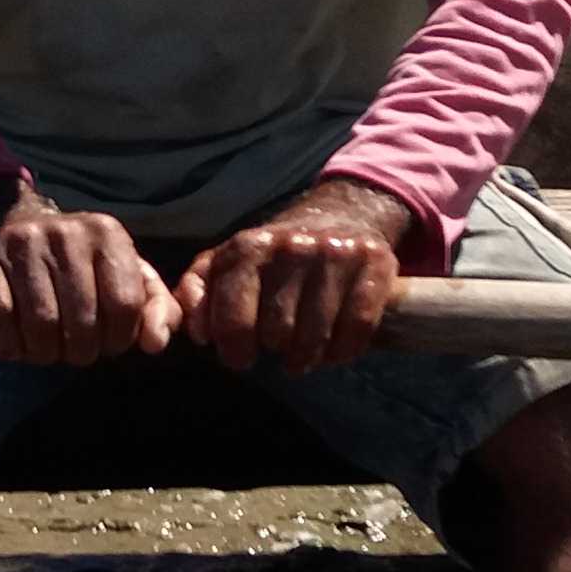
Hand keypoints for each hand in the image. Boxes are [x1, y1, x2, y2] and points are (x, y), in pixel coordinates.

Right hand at [0, 187, 181, 367]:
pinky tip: (15, 345)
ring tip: (46, 350)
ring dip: (44, 353)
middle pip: (83, 322)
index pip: (126, 305)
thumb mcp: (124, 274)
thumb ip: (154, 307)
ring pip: (41, 325)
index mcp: (107, 234)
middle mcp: (66, 232)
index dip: (119, 339)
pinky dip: (8, 345)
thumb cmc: (78, 264)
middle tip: (73, 351)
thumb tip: (156, 344)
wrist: (11, 223)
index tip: (107, 344)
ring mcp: (22, 243)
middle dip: (81, 352)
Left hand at [173, 178, 414, 374]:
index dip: (234, 349)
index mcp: (249, 248)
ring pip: (316, 336)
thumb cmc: (275, 254)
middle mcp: (292, 246)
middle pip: (277, 333)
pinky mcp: (374, 263)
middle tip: (279, 344)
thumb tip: (196, 332)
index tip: (241, 357)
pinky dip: (344, 350)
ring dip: (308, 356)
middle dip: (275, 348)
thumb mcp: (227, 262)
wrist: (341, 214)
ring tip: (303, 352)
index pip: (233, 319)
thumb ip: (197, 291)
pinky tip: (334, 349)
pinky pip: (357, 328)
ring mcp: (335, 253)